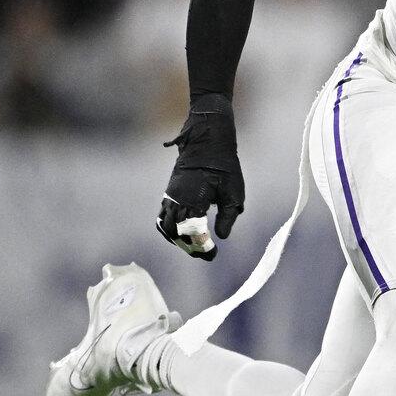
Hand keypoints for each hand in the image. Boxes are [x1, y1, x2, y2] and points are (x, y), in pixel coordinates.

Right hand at [156, 93, 243, 260]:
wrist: (206, 140)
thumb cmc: (224, 166)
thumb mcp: (233, 192)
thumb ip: (227, 217)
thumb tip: (220, 237)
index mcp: (192, 202)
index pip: (192, 234)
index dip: (202, 248)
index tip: (212, 255)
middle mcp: (176, 201)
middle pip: (175, 234)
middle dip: (189, 246)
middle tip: (204, 252)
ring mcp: (170, 197)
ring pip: (166, 226)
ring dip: (178, 238)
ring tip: (194, 244)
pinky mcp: (169, 193)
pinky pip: (163, 216)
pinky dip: (170, 228)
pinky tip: (184, 231)